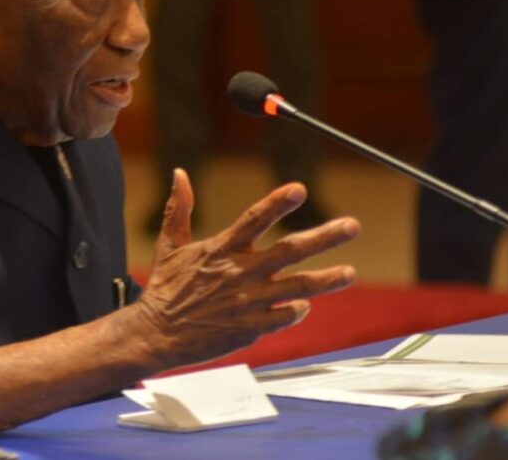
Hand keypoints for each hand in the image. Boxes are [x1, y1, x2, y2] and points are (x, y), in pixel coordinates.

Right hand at [134, 168, 358, 368]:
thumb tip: (179, 173)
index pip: (253, 219)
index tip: (300, 189)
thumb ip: (179, 208)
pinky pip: (283, 317)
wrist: (155, 334)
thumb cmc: (164, 288)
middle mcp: (239, 272)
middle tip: (352, 226)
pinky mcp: (250, 328)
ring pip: (297, 287)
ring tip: (349, 272)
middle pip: (290, 251)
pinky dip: (297, 309)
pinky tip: (307, 304)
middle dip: (324, 238)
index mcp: (220, 249)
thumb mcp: (168, 244)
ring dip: (326, 279)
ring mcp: (248, 302)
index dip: (277, 203)